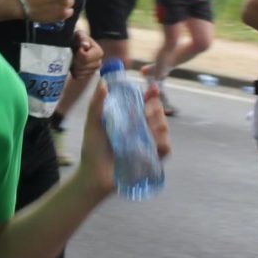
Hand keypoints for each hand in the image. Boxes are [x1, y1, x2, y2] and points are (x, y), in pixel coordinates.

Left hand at [70, 30, 102, 78]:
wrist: (77, 45)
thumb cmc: (79, 39)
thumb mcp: (80, 35)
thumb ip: (83, 39)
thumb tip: (85, 46)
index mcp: (99, 53)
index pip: (85, 58)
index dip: (78, 54)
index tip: (78, 49)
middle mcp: (98, 63)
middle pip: (82, 66)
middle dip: (75, 60)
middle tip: (74, 54)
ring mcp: (93, 70)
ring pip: (79, 72)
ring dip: (73, 66)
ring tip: (73, 58)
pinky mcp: (87, 75)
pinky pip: (77, 76)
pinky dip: (73, 71)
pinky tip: (73, 64)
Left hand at [77, 81, 169, 198]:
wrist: (93, 175)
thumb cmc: (93, 149)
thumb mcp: (93, 124)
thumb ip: (97, 104)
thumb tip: (103, 82)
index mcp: (129, 119)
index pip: (145, 104)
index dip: (151, 96)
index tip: (152, 89)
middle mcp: (141, 130)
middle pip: (157, 114)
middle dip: (156, 108)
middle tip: (148, 109)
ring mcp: (147, 144)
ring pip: (163, 130)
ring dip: (160, 124)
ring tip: (150, 124)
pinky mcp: (151, 159)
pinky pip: (165, 150)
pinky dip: (163, 144)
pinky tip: (156, 141)